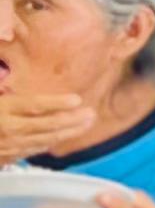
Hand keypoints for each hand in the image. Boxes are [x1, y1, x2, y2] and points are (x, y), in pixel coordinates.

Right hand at [0, 85, 115, 164]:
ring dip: (68, 131)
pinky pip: (34, 148)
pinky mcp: (7, 156)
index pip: (33, 105)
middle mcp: (7, 128)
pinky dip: (51, 141)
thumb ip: (5, 87)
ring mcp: (8, 145)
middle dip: (72, 120)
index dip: (56, 103)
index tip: (76, 99)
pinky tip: (65, 135)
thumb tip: (10, 50)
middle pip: (46, 125)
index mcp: (1, 110)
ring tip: (87, 122)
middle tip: (92, 113)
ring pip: (44, 138)